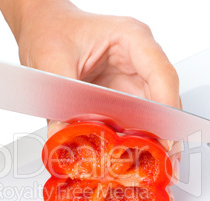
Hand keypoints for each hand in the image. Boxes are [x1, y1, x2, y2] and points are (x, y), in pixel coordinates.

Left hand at [0, 0, 180, 189]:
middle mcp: (137, 60)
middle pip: (163, 100)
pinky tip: (128, 155)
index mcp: (131, 39)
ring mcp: (130, 79)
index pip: (162, 76)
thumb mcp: (51, 62)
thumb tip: (62, 138)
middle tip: (162, 163)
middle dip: (164, 134)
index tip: (165, 140)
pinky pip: (132, 119)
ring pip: (151, 113)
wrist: (42, 27)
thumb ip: (59, 103)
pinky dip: (131, 138)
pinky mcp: (120, 95)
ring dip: (150, 140)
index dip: (167, 111)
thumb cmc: (51, 30)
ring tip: (150, 164)